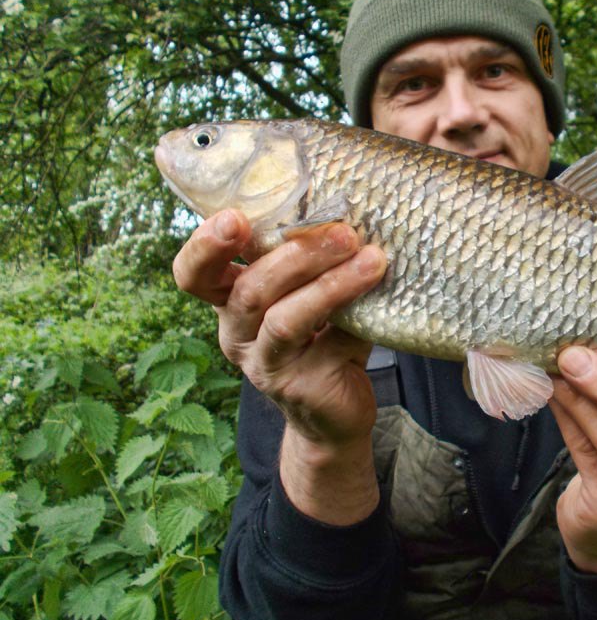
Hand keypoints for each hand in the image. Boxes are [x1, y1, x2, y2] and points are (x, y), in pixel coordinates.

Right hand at [172, 209, 387, 523]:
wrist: (336, 414)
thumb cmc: (323, 338)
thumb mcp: (310, 294)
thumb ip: (313, 259)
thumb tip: (355, 205)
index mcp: (230, 303)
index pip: (194, 274)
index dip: (205, 246)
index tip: (234, 217)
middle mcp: (236, 335)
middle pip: (248, 290)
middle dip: (294, 255)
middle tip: (342, 230)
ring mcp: (265, 365)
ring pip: (283, 320)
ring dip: (328, 284)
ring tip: (370, 257)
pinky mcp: (300, 388)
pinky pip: (325, 346)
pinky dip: (353, 314)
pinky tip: (379, 290)